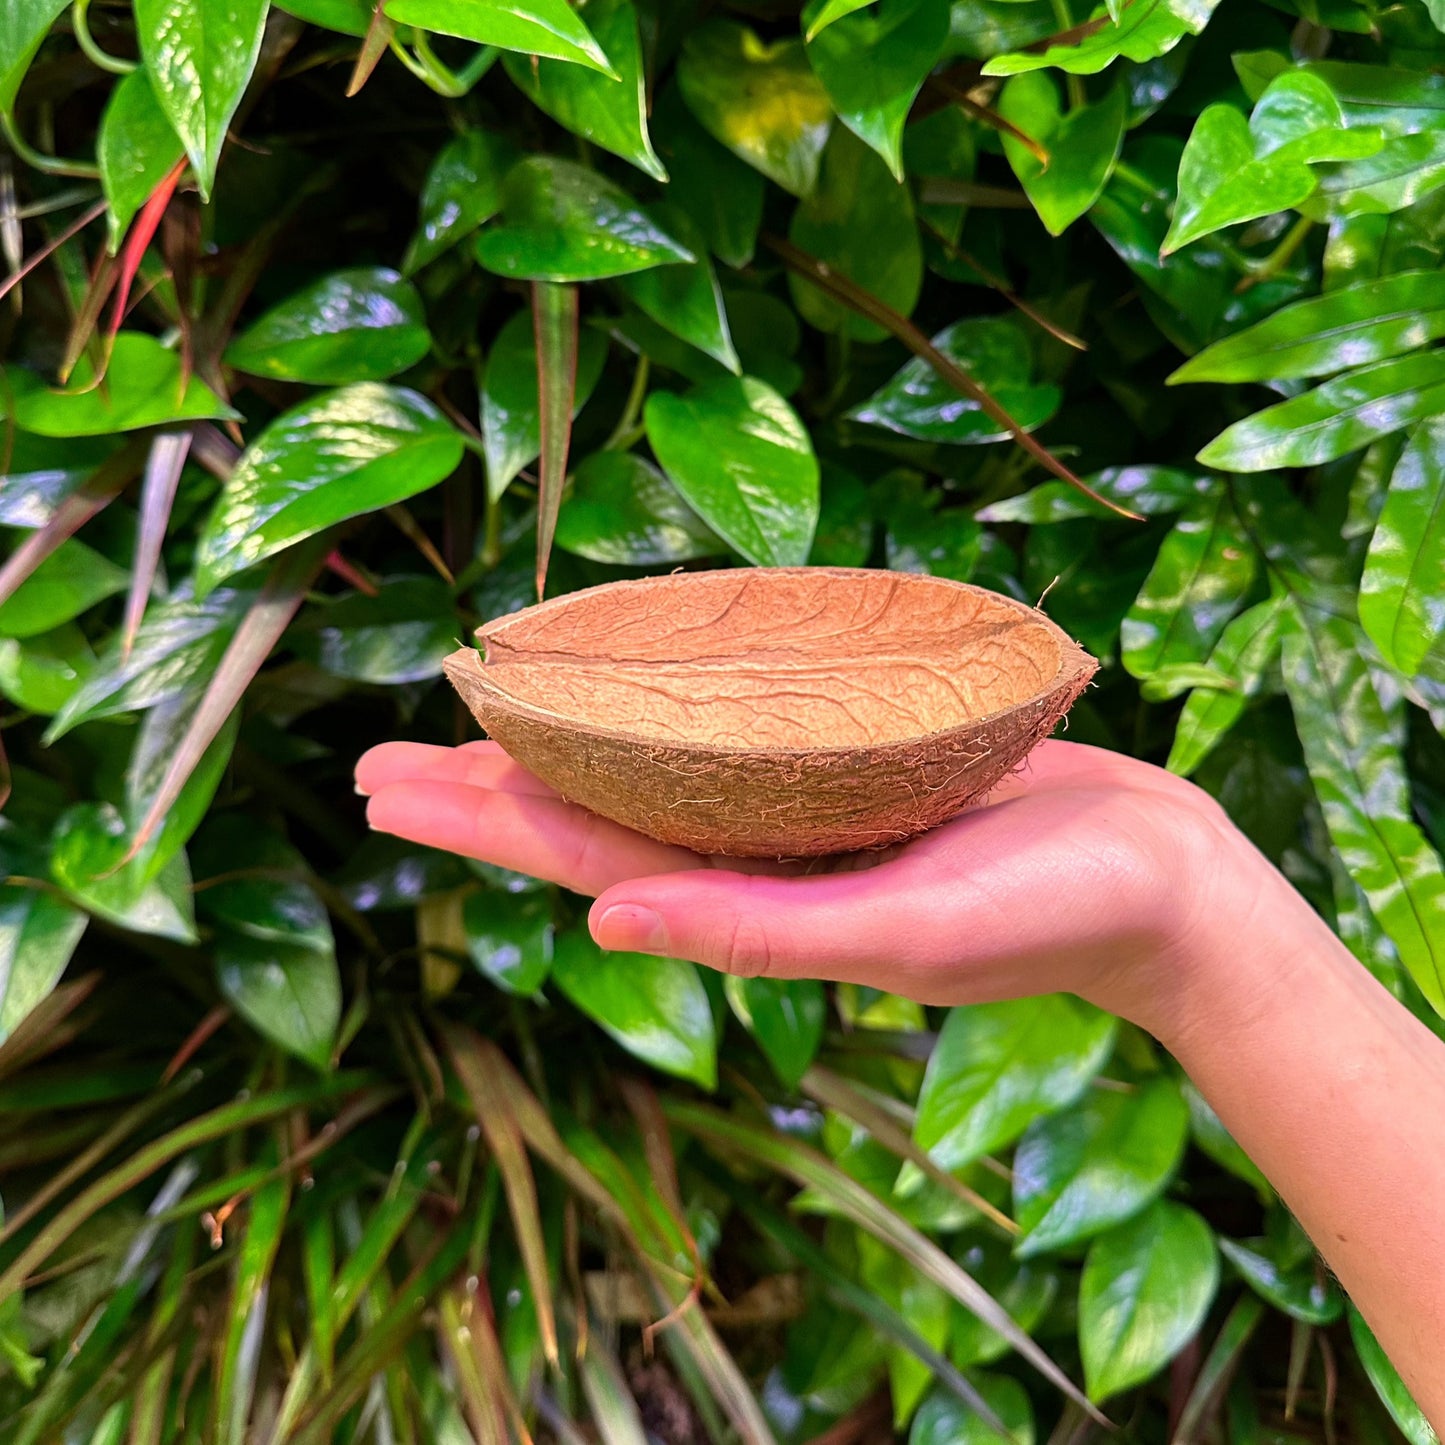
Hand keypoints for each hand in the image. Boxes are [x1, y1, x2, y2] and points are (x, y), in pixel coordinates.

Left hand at [355, 738, 1292, 1041]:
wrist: (1162, 878)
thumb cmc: (1050, 917)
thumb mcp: (904, 930)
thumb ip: (759, 930)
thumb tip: (601, 919)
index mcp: (757, 900)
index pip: (588, 857)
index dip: (484, 825)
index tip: (386, 795)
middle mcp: (765, 853)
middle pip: (601, 810)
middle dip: (494, 785)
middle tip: (389, 756)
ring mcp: (809, 807)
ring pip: (659, 766)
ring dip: (571, 740)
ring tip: (486, 715)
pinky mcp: (862, 759)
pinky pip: (743, 729)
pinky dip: (675, 709)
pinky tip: (635, 687)